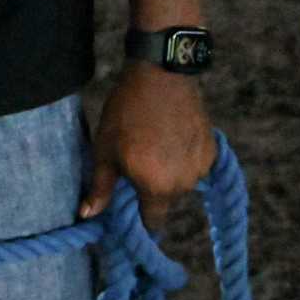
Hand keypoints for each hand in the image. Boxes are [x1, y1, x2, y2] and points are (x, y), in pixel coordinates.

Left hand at [79, 64, 217, 230]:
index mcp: (157, 188)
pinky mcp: (212, 151)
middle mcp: (184, 184)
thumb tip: (87, 216)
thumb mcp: (104, 151)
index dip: (141, 221)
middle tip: (136, 167)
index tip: (130, 213)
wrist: (160, 78)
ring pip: (182, 183)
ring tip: (152, 148)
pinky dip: (183, 159)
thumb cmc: (125, 115)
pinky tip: (169, 140)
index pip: (153, 221)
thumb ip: (100, 187)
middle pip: (166, 201)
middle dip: (151, 191)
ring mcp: (201, 167)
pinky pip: (195, 166)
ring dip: (169, 175)